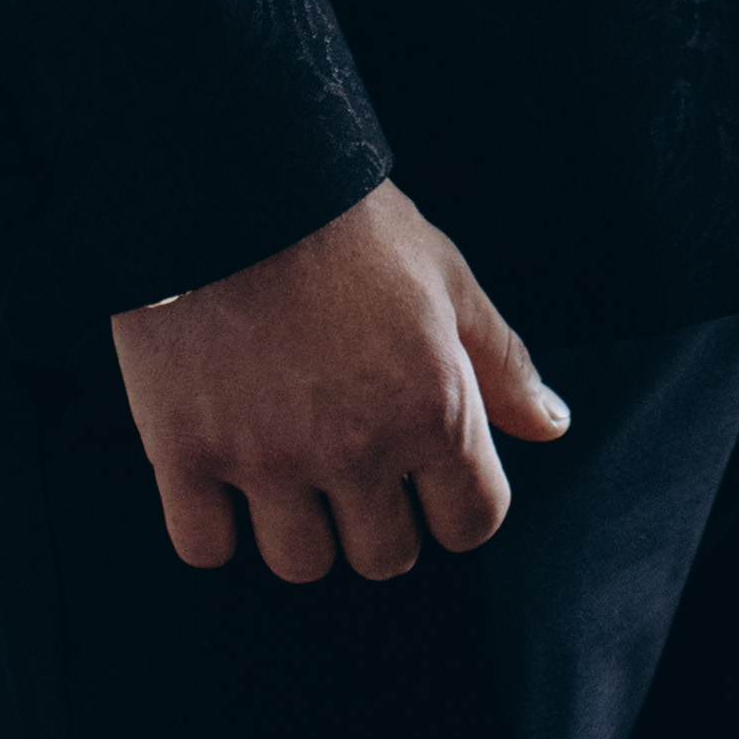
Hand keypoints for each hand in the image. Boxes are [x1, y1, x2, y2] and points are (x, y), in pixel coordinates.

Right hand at [111, 180, 570, 583]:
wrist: (230, 176)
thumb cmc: (349, 224)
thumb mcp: (446, 278)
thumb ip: (502, 363)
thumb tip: (552, 426)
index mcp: (433, 408)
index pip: (472, 524)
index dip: (458, 501)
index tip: (430, 471)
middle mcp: (356, 449)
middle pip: (385, 558)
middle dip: (380, 519)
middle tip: (354, 459)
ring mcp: (267, 460)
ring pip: (300, 563)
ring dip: (300, 526)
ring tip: (289, 461)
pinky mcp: (186, 455)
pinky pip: (206, 548)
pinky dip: (215, 523)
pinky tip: (224, 466)